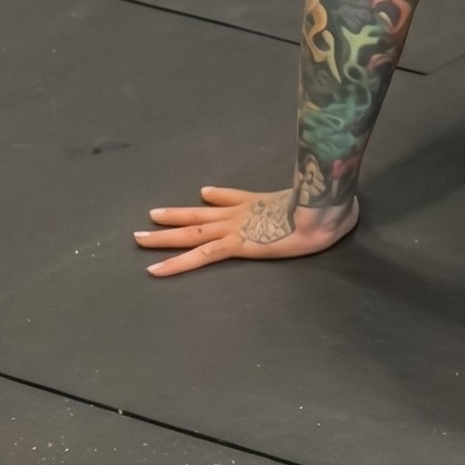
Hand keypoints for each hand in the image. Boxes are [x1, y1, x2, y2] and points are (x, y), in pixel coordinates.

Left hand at [135, 185, 357, 276]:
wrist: (325, 209)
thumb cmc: (326, 209)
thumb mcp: (311, 203)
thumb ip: (302, 200)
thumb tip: (298, 199)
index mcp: (258, 204)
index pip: (229, 200)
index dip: (213, 200)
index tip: (201, 195)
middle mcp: (240, 214)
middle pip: (198, 216)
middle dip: (173, 219)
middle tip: (147, 221)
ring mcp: (235, 228)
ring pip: (191, 232)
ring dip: (163, 236)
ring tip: (139, 238)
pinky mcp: (237, 244)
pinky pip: (201, 255)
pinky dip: (177, 263)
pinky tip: (156, 269)